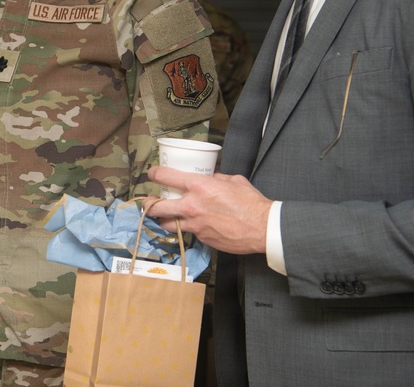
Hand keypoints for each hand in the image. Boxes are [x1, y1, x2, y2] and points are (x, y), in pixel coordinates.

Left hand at [145, 166, 272, 254]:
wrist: (264, 228)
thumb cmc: (251, 202)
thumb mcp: (232, 180)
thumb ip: (215, 178)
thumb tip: (209, 178)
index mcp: (198, 186)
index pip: (165, 177)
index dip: (154, 174)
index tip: (152, 174)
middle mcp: (192, 206)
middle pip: (157, 207)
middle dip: (149, 204)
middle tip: (148, 203)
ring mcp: (195, 225)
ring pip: (167, 224)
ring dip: (164, 220)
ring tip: (166, 216)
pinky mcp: (202, 239)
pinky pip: (189, 232)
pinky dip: (189, 228)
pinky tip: (196, 225)